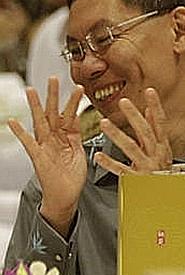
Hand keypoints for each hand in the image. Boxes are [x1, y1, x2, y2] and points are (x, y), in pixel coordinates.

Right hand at [9, 77, 87, 233]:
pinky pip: (28, 143)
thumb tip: (81, 120)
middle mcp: (54, 139)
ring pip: (41, 122)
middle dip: (54, 96)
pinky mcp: (38, 157)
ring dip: (37, 106)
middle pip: (54, 113)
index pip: (70, 116)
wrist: (65, 196)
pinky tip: (13, 122)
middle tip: (54, 78)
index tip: (79, 87)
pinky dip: (20, 133)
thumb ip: (78, 137)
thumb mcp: (79, 153)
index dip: (74, 103)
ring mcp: (45, 146)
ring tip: (31, 90)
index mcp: (66, 138)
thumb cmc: (72, 177)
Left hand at [94, 88, 174, 177]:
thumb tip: (150, 111)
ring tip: (104, 124)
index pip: (160, 123)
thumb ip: (155, 132)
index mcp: (162, 147)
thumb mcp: (162, 151)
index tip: (149, 92)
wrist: (166, 201)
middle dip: (135, 116)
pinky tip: (98, 157)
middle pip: (146, 133)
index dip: (156, 107)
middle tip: (124, 102)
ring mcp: (147, 168)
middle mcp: (157, 156)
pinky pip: (122, 171)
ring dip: (117, 135)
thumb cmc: (161, 174)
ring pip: (132, 149)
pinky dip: (109, 163)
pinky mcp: (137, 180)